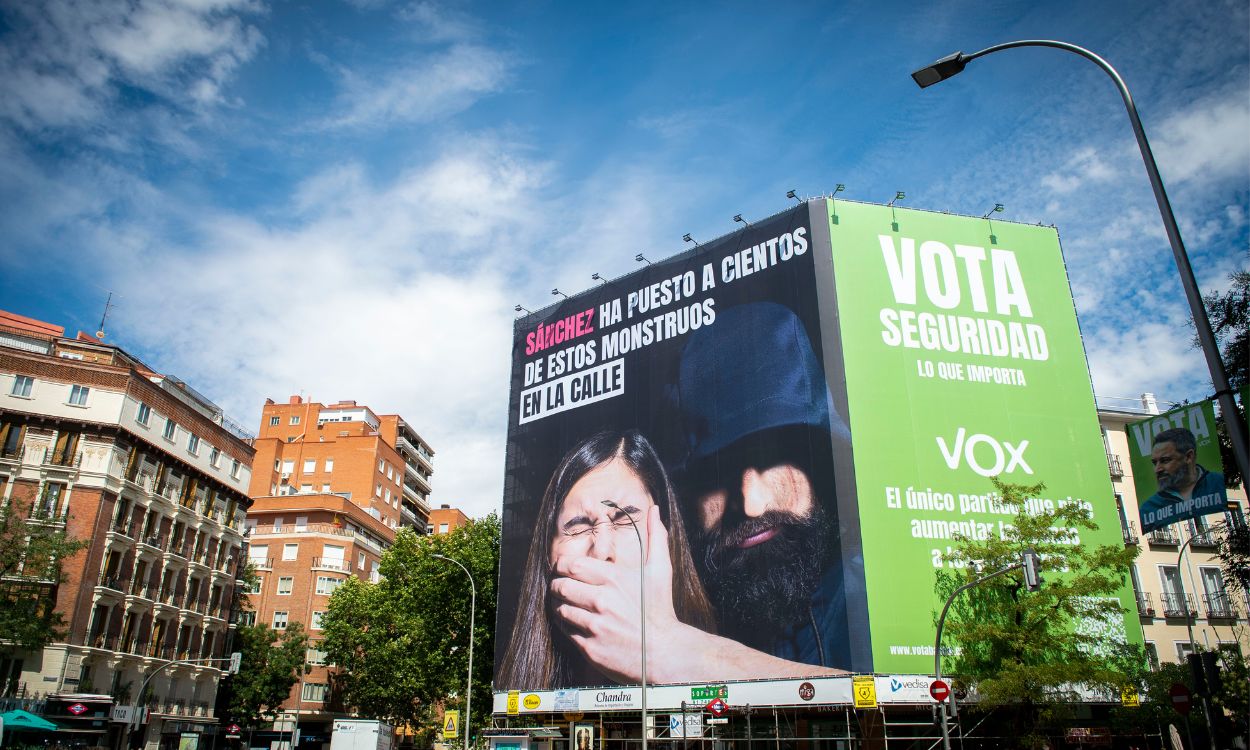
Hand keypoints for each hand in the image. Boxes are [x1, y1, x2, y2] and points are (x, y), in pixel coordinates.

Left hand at [550, 505, 680, 681]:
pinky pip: (565, 631)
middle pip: (560, 585)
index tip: (564, 569)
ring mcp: (594, 625)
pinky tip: (574, 622)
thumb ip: (656, 537)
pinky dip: (565, 625)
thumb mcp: (661, 570)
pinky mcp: (589, 647)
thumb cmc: (660, 610)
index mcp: (614, 578)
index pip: (571, 565)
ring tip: (566, 604)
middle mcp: (601, 600)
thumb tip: (654, 510)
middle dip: (556, 584)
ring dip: (558, 605)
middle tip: (560, 586)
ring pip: (559, 608)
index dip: (562, 565)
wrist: (665, 653)